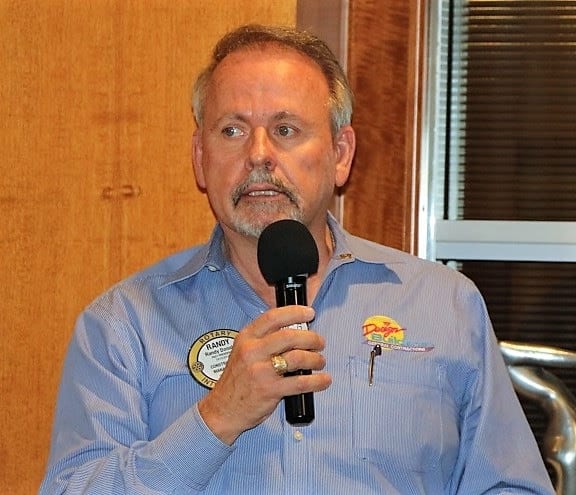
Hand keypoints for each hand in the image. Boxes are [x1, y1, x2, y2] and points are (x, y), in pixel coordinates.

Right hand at [198, 305, 330, 443]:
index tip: (309, 313)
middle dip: (311, 338)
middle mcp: (252, 351)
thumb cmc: (237, 379)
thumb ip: (264, 339)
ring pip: (297, 358)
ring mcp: (260, 371)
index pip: (273, 317)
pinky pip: (300, 382)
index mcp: (246, 337)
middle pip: (289, 336)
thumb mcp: (243, 351)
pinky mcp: (269, 390)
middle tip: (319, 342)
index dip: (295, 312)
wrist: (223, 409)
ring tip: (320, 361)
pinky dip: (317, 381)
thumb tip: (296, 331)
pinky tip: (324, 380)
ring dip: (315, 358)